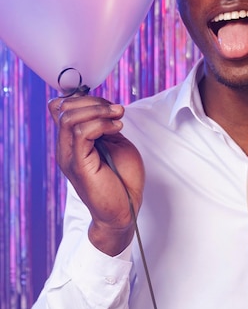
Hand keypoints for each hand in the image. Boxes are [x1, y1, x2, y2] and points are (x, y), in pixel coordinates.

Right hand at [49, 94, 144, 255]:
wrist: (125, 210)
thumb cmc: (122, 179)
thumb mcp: (114, 143)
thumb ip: (104, 125)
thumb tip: (102, 105)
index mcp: (72, 141)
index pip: (60, 107)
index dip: (84, 98)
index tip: (109, 105)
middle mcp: (66, 147)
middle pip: (63, 108)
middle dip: (93, 101)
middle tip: (116, 109)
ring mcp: (70, 156)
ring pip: (69, 117)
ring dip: (98, 111)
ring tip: (118, 117)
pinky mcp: (79, 164)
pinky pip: (81, 133)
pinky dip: (101, 124)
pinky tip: (117, 128)